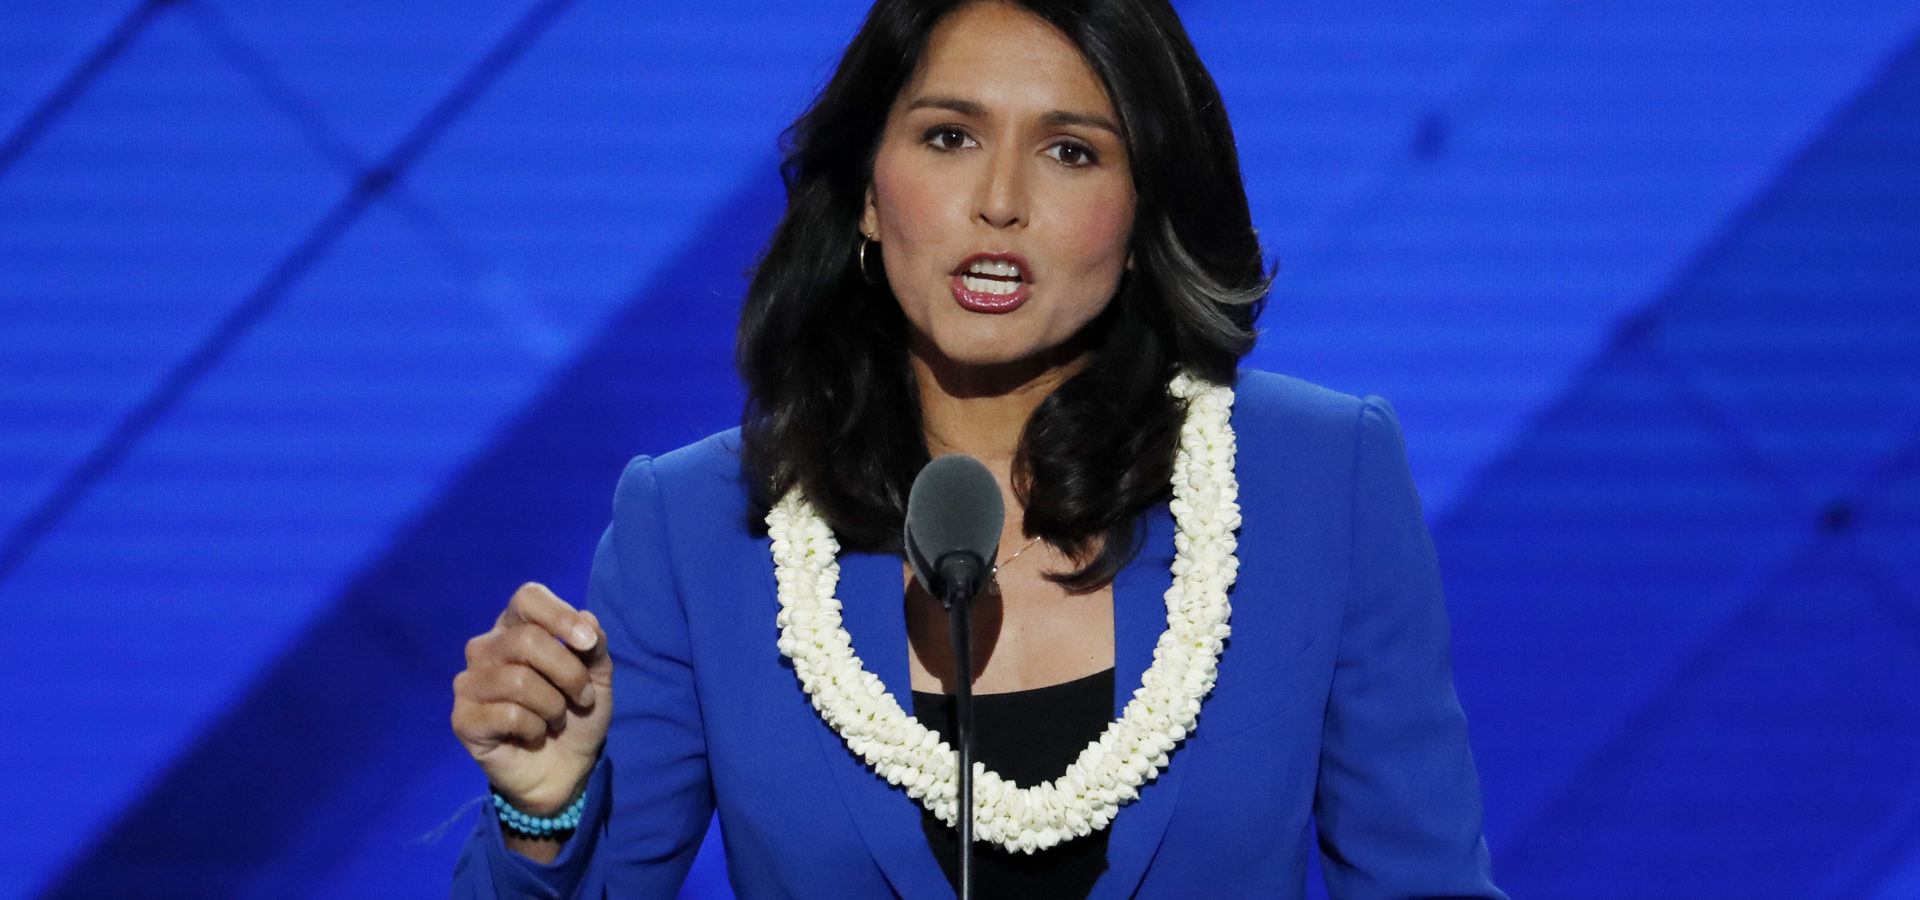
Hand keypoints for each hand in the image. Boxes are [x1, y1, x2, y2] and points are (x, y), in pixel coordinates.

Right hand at [452, 583, 611, 814]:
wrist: (565, 768)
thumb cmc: (576, 714)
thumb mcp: (597, 677)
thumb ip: (594, 646)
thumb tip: (586, 620)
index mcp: (515, 627)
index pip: (528, 598)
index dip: (560, 616)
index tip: (589, 644)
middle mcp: (485, 648)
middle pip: (526, 640)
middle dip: (568, 673)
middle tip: (582, 697)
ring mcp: (469, 683)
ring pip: (518, 680)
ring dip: (554, 706)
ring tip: (557, 719)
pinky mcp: (463, 719)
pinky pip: (507, 715)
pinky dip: (535, 728)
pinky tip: (534, 735)